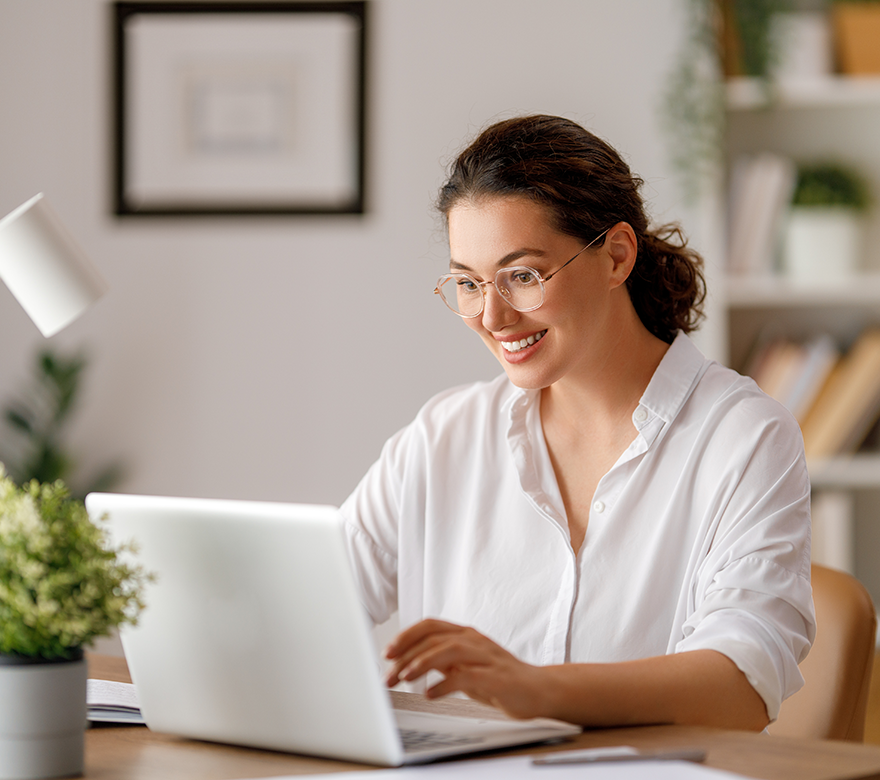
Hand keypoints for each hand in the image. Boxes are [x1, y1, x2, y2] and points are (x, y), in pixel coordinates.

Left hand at [383, 618, 547, 718]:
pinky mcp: (495, 676)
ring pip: (449, 649)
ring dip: (423, 662)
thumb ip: (440, 660)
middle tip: (388, 674)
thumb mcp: (463, 666)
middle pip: (434, 637)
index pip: (430, 625)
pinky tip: (430, 694)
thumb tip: (407, 662)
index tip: (387, 653)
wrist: (537, 690)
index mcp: (465, 634)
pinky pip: (466, 676)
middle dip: (407, 655)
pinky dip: (444, 684)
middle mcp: (474, 640)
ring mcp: (486, 656)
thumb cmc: (498, 678)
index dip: (406, 636)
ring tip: (405, 677)